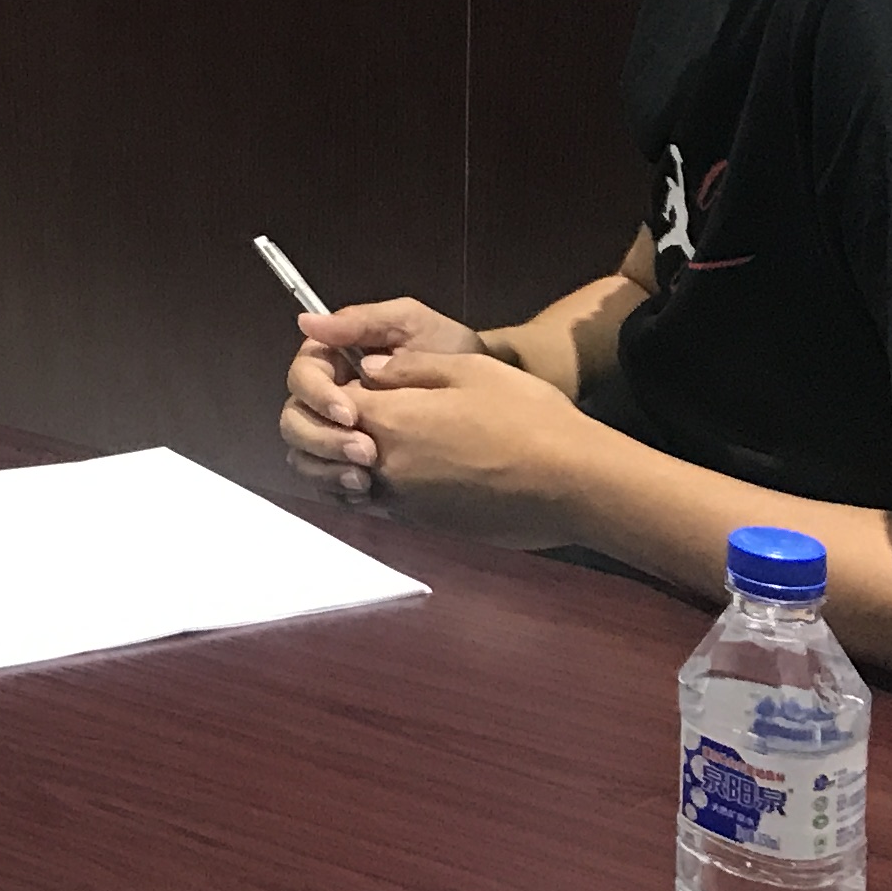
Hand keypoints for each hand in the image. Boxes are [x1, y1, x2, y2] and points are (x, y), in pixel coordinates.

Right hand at [280, 296, 492, 501]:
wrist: (488, 394)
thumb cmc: (448, 351)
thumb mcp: (411, 325)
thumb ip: (362, 321)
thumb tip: (306, 322)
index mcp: (332, 362)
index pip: (302, 378)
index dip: (318, 397)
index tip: (351, 414)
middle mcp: (324, 400)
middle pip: (294, 421)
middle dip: (324, 439)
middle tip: (367, 453)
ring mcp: (334, 436)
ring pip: (303, 456)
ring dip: (327, 468)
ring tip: (365, 479)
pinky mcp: (348, 467)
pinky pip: (325, 483)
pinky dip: (338, 490)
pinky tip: (366, 493)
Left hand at [334, 349, 602, 546]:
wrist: (573, 483)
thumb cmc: (527, 417)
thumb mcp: (468, 369)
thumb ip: (408, 367)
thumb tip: (366, 368)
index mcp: (389, 418)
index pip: (321, 400)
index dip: (326, 385)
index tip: (349, 377)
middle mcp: (384, 464)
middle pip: (318, 445)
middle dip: (320, 426)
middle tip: (349, 411)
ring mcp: (403, 501)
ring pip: (340, 481)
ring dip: (338, 461)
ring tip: (367, 442)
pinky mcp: (425, 523)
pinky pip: (376, 504)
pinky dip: (370, 487)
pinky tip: (399, 469)